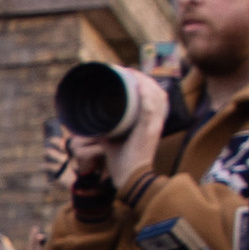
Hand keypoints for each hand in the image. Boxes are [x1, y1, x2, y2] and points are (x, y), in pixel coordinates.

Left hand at [65, 72, 171, 190]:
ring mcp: (154, 126)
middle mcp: (156, 123)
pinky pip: (151, 108)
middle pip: (157, 92)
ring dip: (144, 82)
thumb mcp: (113, 140)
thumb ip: (106, 129)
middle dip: (144, 78)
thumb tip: (90, 121)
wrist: (130, 179)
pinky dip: (146, 94)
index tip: (130, 75)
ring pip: (156, 96)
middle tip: (128, 70)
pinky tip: (139, 84)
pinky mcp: (150, 131)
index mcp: (151, 124)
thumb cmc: (122, 163)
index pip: (154, 98)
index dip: (145, 85)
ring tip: (131, 72)